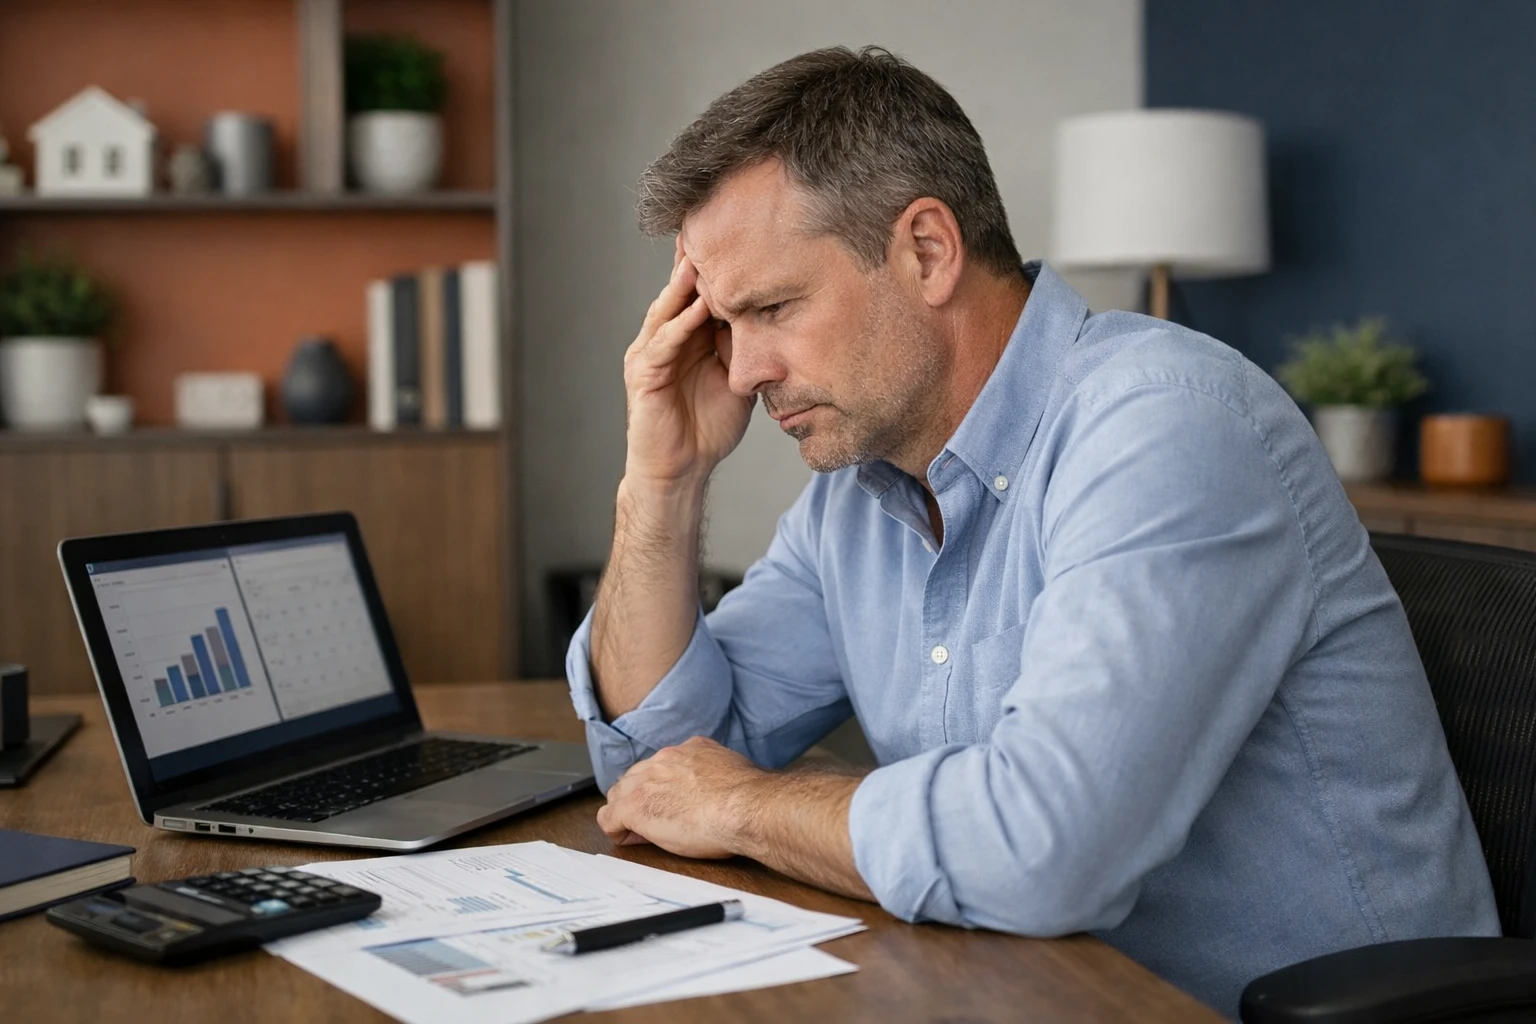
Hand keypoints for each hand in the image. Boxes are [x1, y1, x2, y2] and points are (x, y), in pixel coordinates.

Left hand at [596, 736, 763, 858]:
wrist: (745, 808)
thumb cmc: (748, 800)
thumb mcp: (733, 774)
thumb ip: (718, 775)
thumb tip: (717, 790)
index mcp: (690, 750)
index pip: (662, 766)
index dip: (663, 788)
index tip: (673, 805)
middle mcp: (665, 759)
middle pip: (637, 777)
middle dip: (642, 798)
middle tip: (657, 823)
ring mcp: (646, 781)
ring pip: (619, 794)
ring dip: (627, 812)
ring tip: (642, 833)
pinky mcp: (634, 806)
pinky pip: (609, 817)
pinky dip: (616, 829)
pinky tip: (629, 839)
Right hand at [621, 239, 753, 489]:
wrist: (681, 470)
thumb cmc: (709, 427)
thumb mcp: (739, 377)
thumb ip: (749, 346)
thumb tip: (781, 320)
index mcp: (686, 335)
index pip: (699, 290)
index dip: (717, 264)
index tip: (742, 233)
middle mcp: (664, 337)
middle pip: (679, 289)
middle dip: (696, 259)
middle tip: (715, 224)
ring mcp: (650, 354)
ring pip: (668, 308)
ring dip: (684, 283)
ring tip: (703, 255)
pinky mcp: (643, 376)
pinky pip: (662, 343)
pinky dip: (679, 324)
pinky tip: (698, 306)